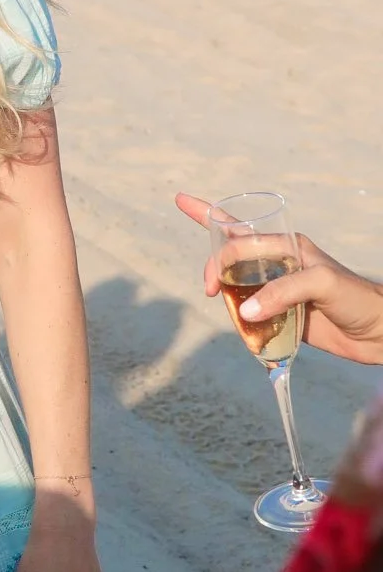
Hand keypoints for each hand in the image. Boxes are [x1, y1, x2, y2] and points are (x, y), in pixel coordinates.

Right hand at [176, 193, 382, 363]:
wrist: (377, 331)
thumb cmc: (356, 298)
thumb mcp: (321, 283)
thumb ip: (283, 291)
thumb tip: (246, 310)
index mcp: (288, 247)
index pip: (241, 240)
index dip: (218, 249)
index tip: (209, 280)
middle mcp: (278, 264)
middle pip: (233, 253)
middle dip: (212, 263)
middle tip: (207, 289)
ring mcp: (277, 289)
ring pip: (237, 283)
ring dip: (223, 291)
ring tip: (217, 301)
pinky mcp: (280, 314)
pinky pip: (249, 312)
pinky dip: (238, 317)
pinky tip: (237, 322)